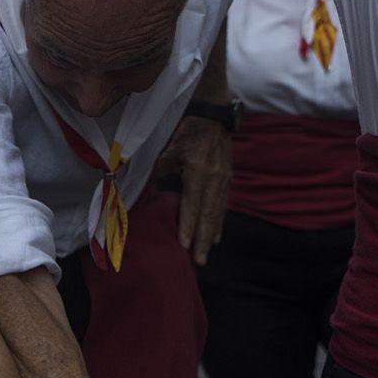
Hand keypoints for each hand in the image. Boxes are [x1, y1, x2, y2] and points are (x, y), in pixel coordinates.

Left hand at [156, 115, 231, 264]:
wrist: (213, 116)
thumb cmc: (187, 132)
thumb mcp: (170, 150)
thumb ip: (161, 170)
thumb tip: (149, 188)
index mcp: (197, 172)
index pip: (192, 205)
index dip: (188, 226)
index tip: (185, 245)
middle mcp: (214, 179)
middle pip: (208, 215)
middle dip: (203, 239)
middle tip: (200, 261)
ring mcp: (224, 179)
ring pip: (218, 212)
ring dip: (212, 234)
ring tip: (207, 252)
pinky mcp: (228, 178)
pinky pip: (224, 205)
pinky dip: (220, 221)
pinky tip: (217, 234)